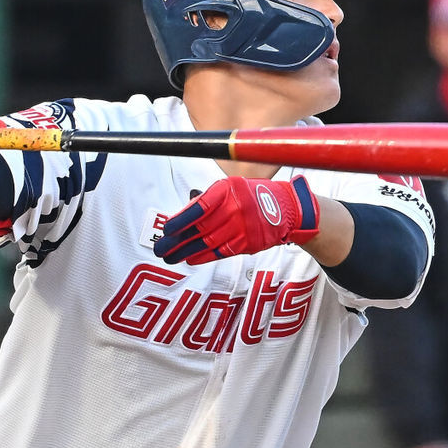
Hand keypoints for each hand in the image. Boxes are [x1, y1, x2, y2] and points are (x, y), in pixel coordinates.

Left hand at [153, 175, 319, 264]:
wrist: (287, 209)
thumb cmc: (255, 196)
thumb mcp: (232, 188)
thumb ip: (208, 200)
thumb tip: (182, 215)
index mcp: (228, 190)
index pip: (199, 207)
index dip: (181, 219)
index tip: (166, 229)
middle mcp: (235, 208)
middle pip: (200, 228)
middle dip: (177, 240)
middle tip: (160, 248)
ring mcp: (243, 227)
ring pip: (208, 242)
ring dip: (186, 251)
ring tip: (170, 256)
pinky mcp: (248, 242)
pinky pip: (220, 252)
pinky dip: (203, 256)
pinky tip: (190, 258)